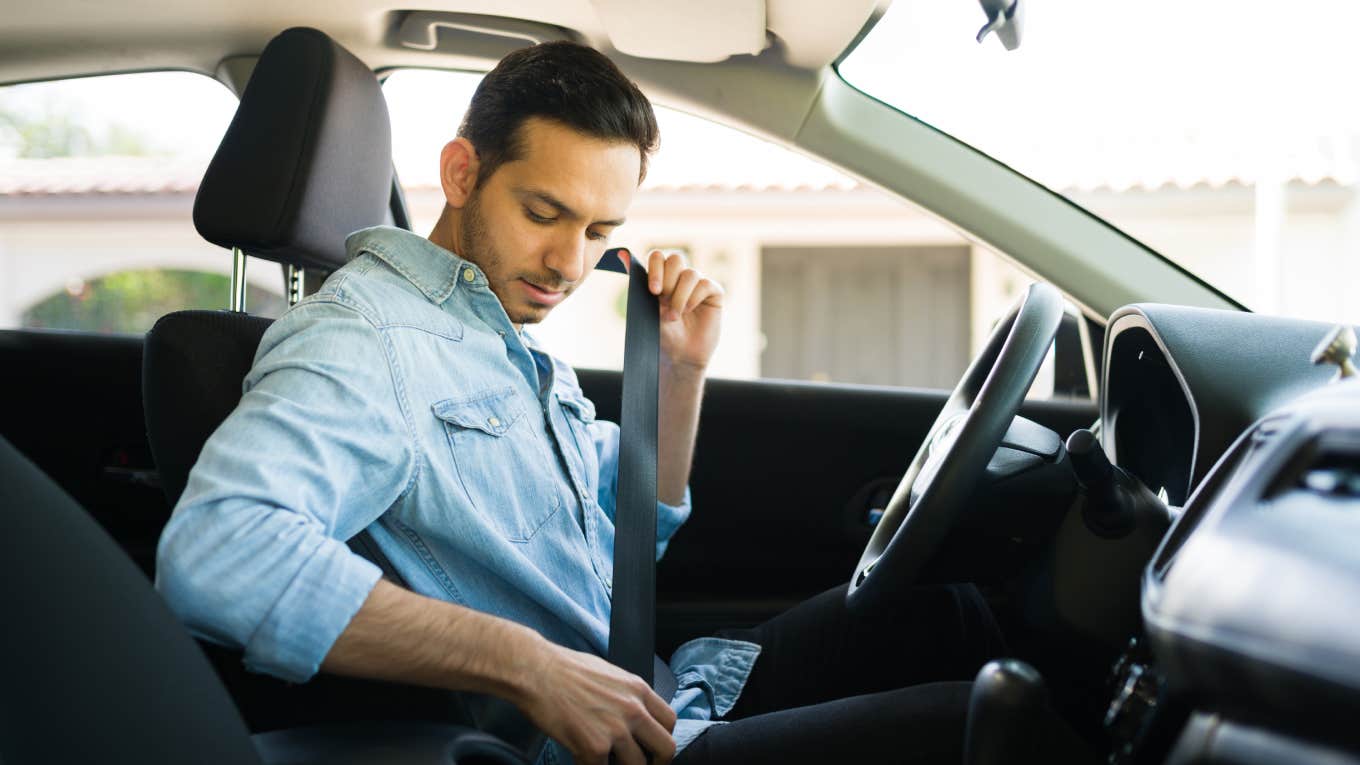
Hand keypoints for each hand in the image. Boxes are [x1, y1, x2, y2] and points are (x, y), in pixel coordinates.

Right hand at [514, 638, 676, 764]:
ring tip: (606, 760)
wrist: (537, 672)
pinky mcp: (593, 747)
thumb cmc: (566, 668)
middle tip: (641, 764)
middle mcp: (633, 710)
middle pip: (665, 748)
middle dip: (656, 762)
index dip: (663, 738)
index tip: (654, 747)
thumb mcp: (610, 674)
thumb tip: (635, 714)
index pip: (669, 721)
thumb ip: (627, 695)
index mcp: (638, 690)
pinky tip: (583, 757)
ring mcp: (615, 731)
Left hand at [626, 249, 722, 370]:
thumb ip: (638, 282)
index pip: (658, 257)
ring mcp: (698, 284)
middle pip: (676, 259)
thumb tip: (621, 254)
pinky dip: (693, 298)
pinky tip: (688, 311)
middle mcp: (680, 278)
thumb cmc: (662, 334)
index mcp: (662, 278)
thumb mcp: (646, 309)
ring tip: (674, 316)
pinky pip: (704, 284)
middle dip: (668, 281)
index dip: (655, 268)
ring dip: (679, 296)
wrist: (680, 355)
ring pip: (690, 274)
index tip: (653, 291)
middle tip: (663, 302)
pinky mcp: (713, 293)